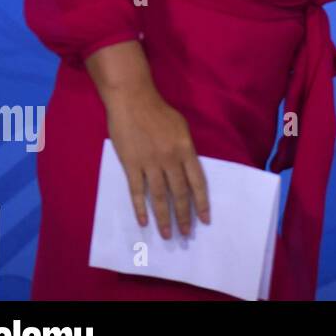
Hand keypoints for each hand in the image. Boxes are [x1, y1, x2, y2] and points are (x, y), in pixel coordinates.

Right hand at [85, 41, 210, 238]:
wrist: (132, 100)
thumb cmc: (159, 112)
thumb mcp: (182, 128)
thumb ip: (186, 150)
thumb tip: (190, 172)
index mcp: (186, 150)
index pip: (198, 182)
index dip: (202, 203)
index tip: (205, 219)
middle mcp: (170, 159)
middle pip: (180, 194)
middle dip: (184, 216)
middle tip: (186, 235)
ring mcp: (149, 163)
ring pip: (160, 197)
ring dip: (164, 218)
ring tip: (168, 235)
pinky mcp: (130, 165)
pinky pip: (137, 191)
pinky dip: (141, 208)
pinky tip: (144, 221)